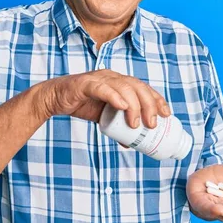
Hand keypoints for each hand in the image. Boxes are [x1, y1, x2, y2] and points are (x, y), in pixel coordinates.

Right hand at [37, 69, 170, 127]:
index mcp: (120, 83)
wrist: (55, 99)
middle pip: (137, 86)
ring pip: (124, 87)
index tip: (167, 115)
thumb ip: (118, 126)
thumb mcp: (104, 118)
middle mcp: (112, 77)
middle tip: (153, 124)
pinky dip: (114, 96)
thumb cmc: (82, 104)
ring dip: (134, 105)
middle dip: (150, 104)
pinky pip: (102, 88)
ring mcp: (99, 79)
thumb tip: (132, 144)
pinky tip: (122, 106)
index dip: (157, 99)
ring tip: (137, 123)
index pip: (144, 88)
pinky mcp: (85, 84)